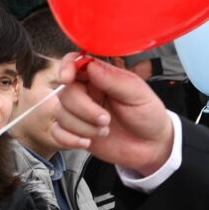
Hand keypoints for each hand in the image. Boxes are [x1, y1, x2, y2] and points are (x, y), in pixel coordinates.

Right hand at [53, 55, 176, 174]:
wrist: (151, 146)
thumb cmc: (148, 115)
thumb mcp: (138, 93)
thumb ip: (113, 79)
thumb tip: (90, 65)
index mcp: (100, 76)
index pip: (75, 63)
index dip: (66, 67)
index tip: (67, 78)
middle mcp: (86, 92)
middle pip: (66, 93)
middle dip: (83, 109)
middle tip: (105, 119)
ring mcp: (79, 112)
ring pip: (61, 113)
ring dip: (82, 126)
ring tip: (104, 131)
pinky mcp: (75, 132)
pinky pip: (57, 132)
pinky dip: (69, 139)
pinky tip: (87, 142)